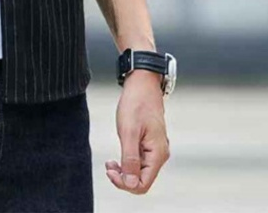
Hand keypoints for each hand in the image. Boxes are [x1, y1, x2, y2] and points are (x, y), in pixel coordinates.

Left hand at [105, 69, 169, 194]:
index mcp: (157, 154)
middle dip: (123, 178)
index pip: (143, 184)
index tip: (110, 171)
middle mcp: (159, 154)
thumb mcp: (129, 131)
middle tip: (108, 165)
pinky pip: (139, 161)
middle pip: (142, 180)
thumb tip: (131, 183)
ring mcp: (155, 149)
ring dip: (124, 170)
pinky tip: (117, 156)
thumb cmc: (136, 104)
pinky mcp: (149, 143)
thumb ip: (130, 158)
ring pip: (140, 171)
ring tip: (110, 162)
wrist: (142, 84)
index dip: (125, 183)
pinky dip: (127, 161)